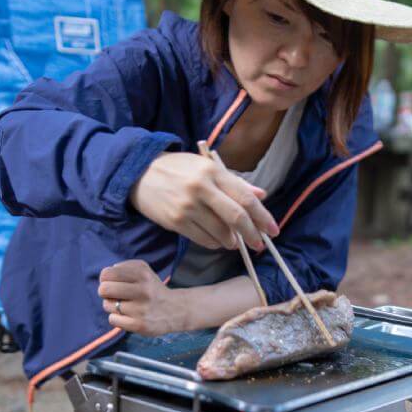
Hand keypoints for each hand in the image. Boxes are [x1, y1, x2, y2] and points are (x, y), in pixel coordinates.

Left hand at [98, 260, 189, 334]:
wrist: (176, 310)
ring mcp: (142, 309)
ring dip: (112, 306)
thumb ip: (124, 267)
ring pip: (107, 305)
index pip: (107, 273)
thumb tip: (106, 276)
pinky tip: (127, 316)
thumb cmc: (152, 289)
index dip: (105, 278)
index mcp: (143, 275)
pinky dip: (116, 318)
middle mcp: (144, 291)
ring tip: (125, 306)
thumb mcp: (144, 270)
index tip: (112, 282)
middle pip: (104, 289)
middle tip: (113, 294)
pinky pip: (112, 320)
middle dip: (104, 292)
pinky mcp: (140, 325)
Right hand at [129, 151, 278, 250]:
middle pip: (236, 217)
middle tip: (258, 244)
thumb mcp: (207, 167)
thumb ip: (235, 182)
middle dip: (252, 234)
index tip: (273, 230)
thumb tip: (261, 195)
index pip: (245, 198)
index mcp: (213, 172)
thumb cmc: (178, 169)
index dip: (263, 217)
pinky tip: (217, 240)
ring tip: (233, 241)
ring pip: (220, 232)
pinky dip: (215, 243)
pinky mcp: (175, 222)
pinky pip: (203, 239)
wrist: (139, 173)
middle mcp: (201, 188)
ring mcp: (187, 207)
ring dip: (232, 241)